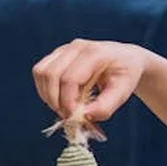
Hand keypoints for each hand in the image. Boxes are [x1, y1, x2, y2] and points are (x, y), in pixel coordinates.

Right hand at [33, 39, 148, 122]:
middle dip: (55, 101)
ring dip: (47, 95)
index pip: (70, 79)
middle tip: (68, 116)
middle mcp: (77, 47)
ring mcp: (65, 49)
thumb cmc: (125, 75)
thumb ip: (105, 107)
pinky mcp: (57, 55)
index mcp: (95, 53)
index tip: (76, 119)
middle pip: (51, 74)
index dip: (68, 103)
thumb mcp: (123, 92)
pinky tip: (61, 99)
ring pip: (41, 72)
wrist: (126, 60)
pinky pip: (40, 72)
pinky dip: (45, 90)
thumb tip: (84, 117)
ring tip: (65, 108)